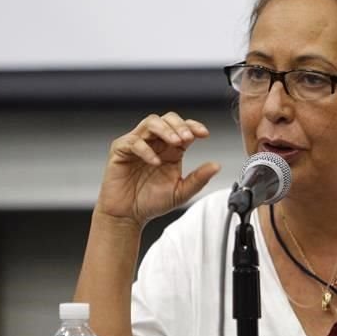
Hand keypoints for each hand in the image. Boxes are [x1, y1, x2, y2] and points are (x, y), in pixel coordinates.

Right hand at [96, 112, 220, 225]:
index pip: (183, 128)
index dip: (193, 126)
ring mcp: (137, 144)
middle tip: (188, 137)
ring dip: (165, 130)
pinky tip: (155, 161)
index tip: (204, 134)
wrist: (128, 216)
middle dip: (180, 125)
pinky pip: (133, 142)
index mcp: (171, 150)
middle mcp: (155, 143)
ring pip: (151, 123)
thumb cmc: (151, 202)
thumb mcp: (181, 192)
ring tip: (175, 142)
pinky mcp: (120, 150)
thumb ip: (199, 179)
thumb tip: (216, 166)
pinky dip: (146, 149)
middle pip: (167, 119)